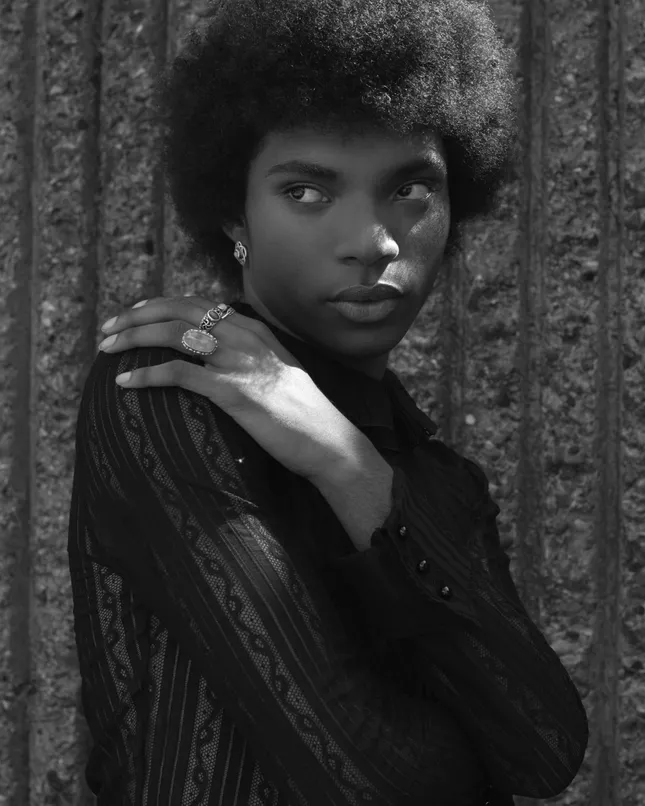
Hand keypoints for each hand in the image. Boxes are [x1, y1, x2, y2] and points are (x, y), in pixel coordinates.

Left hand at [97, 296, 362, 481]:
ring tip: (107, 349)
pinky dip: (147, 376)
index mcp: (254, 330)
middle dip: (136, 316)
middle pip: (179, 312)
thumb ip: (250, 354)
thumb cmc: (303, 413)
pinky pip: (180, 375)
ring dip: (133, 338)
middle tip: (108, 328)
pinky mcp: (234, 391)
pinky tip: (126, 383)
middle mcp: (245, 338)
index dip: (160, 304)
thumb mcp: (278, 370)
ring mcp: (240, 363)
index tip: (134, 312)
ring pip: (174, 335)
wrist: (329, 441)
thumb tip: (218, 354)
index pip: (198, 304)